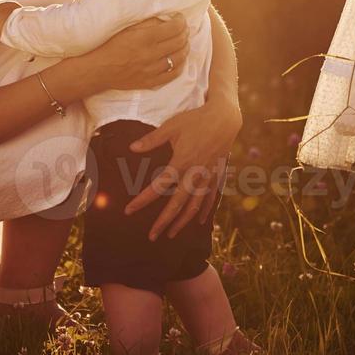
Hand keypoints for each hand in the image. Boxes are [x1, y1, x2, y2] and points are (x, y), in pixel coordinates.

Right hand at [86, 14, 188, 91]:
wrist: (99, 70)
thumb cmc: (111, 45)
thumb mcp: (128, 28)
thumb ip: (148, 23)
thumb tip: (167, 19)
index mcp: (144, 38)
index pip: (174, 28)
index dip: (181, 21)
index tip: (180, 18)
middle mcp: (150, 54)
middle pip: (179, 42)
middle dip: (185, 32)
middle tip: (184, 29)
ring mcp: (151, 70)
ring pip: (179, 58)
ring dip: (185, 48)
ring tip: (184, 42)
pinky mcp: (151, 82)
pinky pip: (173, 74)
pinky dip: (180, 65)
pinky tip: (179, 59)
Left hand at [122, 94, 241, 240]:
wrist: (225, 118)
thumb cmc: (196, 120)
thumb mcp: (171, 127)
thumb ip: (151, 140)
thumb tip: (132, 148)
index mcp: (181, 163)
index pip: (158, 188)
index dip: (142, 201)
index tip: (129, 210)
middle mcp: (195, 175)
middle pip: (177, 205)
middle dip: (163, 222)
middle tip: (152, 236)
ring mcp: (208, 177)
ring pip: (194, 206)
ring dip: (182, 222)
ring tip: (171, 234)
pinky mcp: (217, 176)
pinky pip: (210, 198)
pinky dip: (204, 211)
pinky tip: (199, 221)